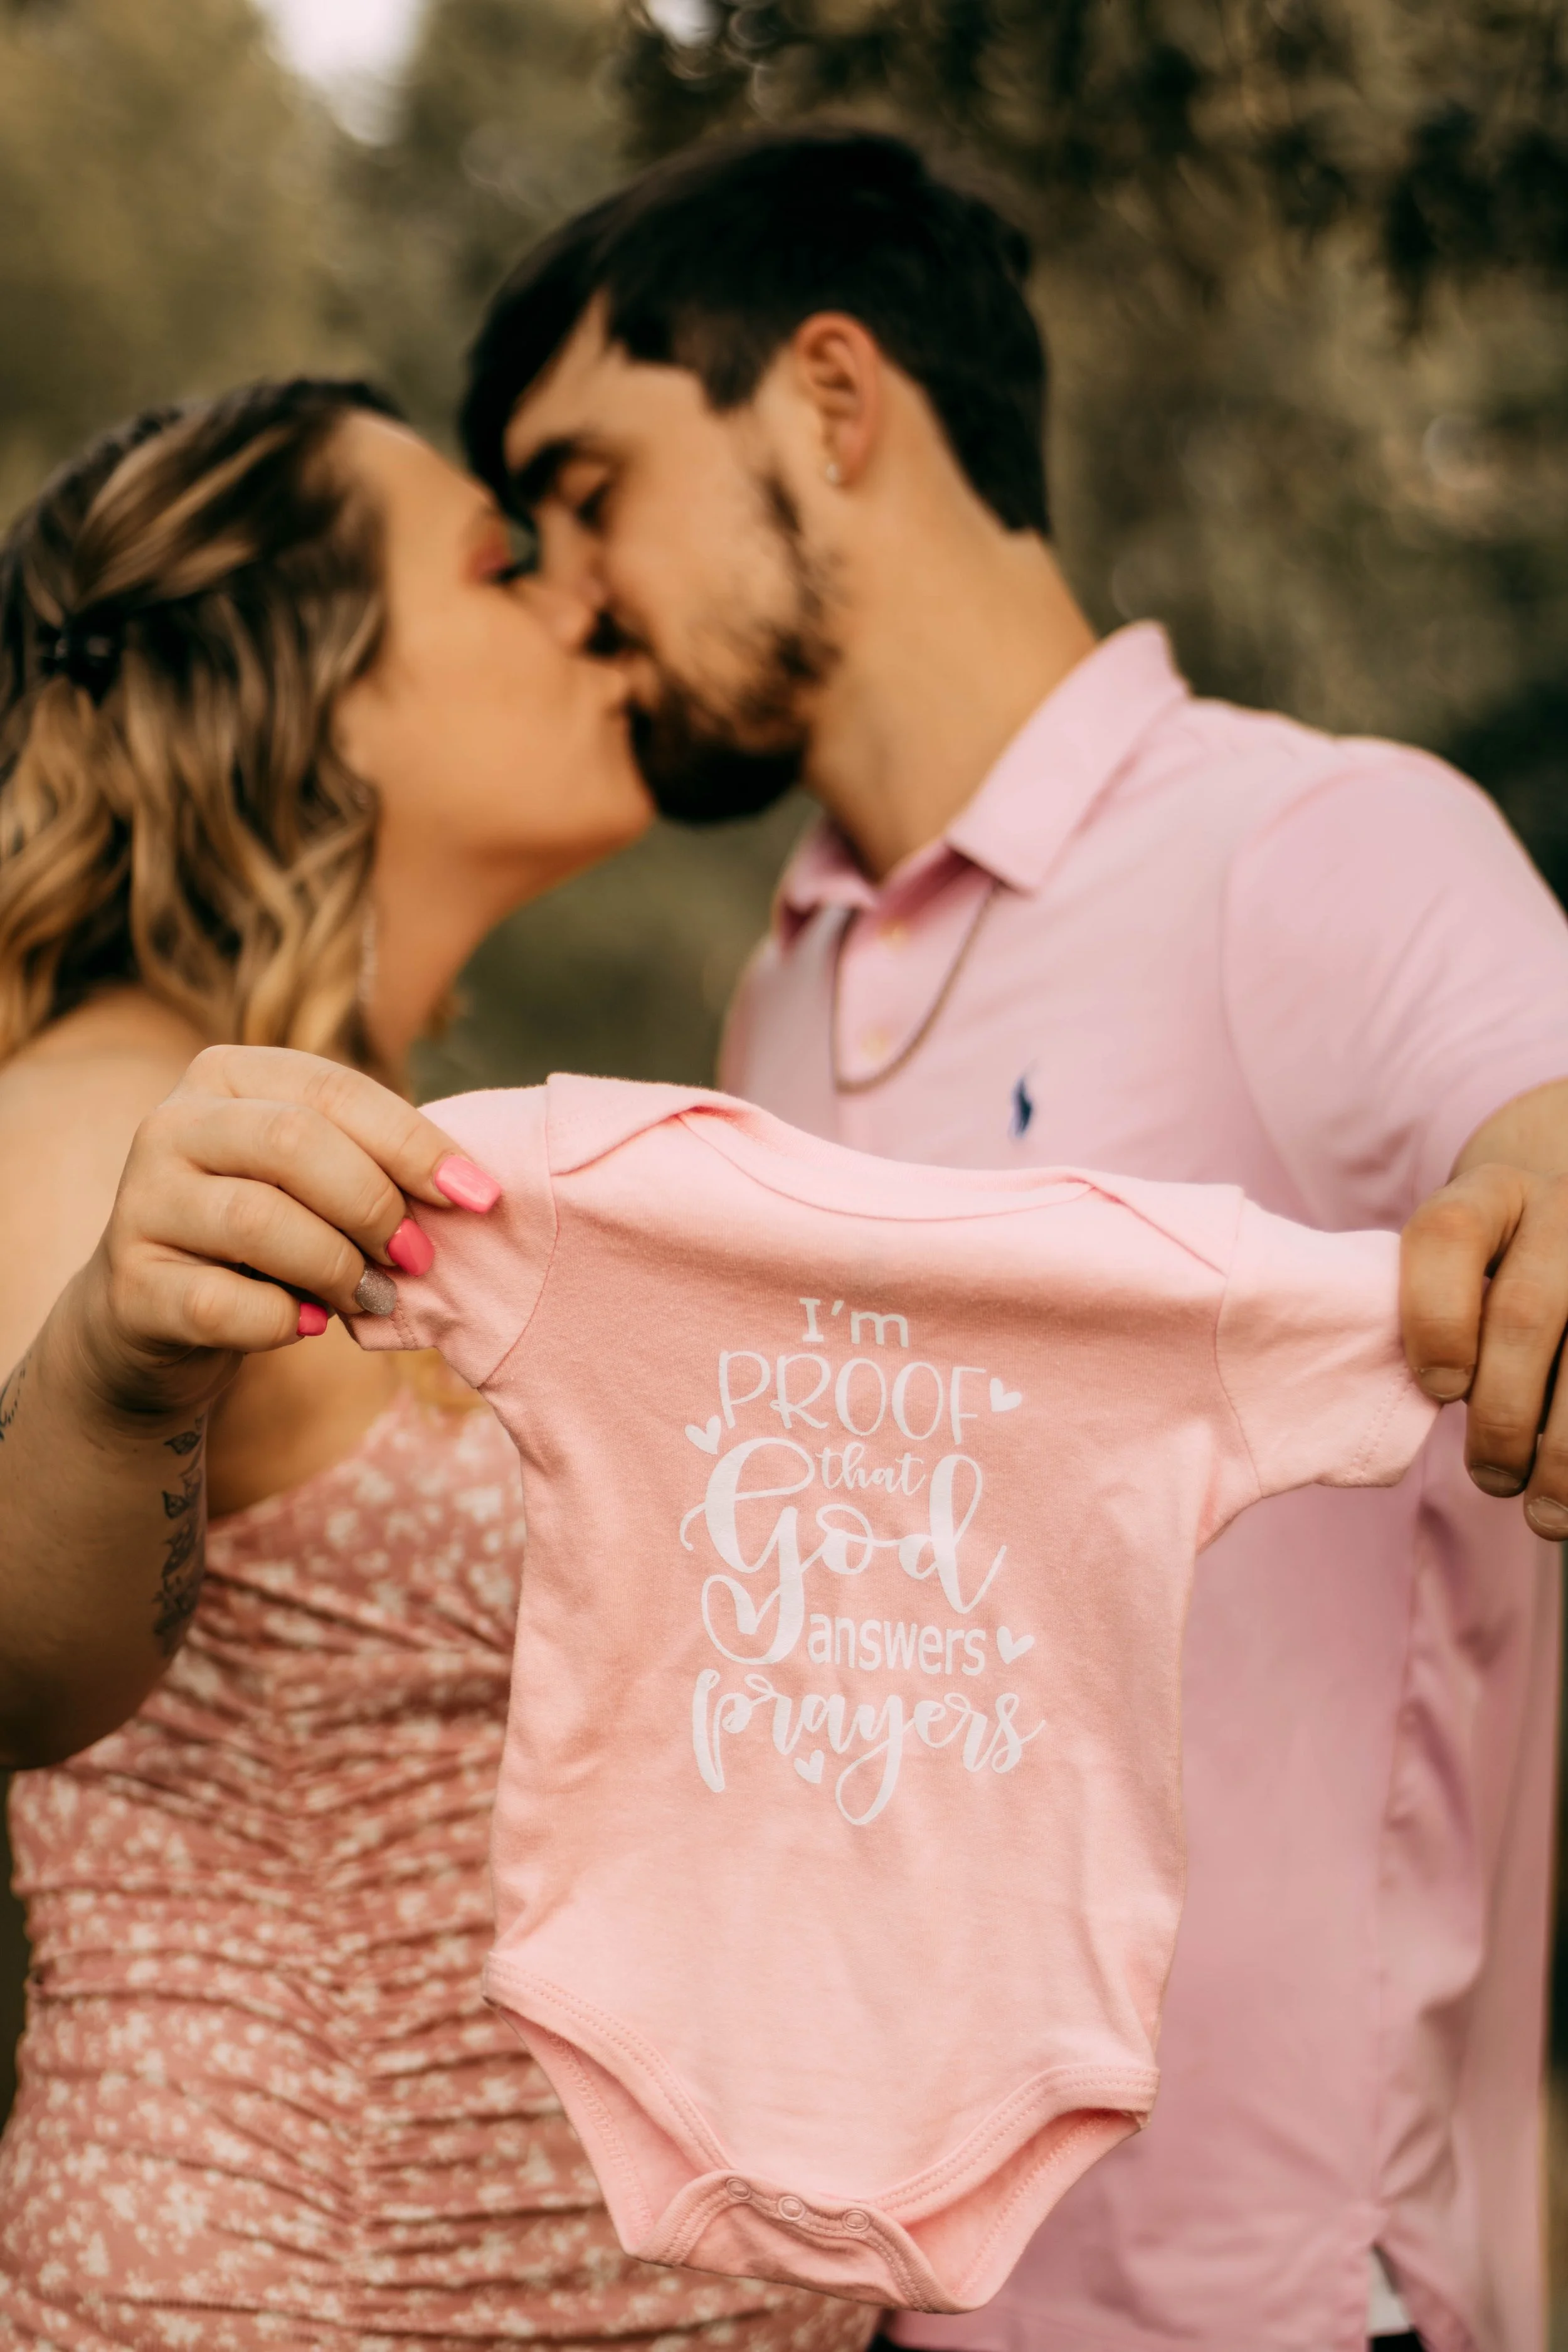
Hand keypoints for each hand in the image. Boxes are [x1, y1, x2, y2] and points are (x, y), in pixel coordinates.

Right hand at [64, 1044, 497, 1426]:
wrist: (157, 1317)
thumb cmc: (267, 1236)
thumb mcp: (315, 1181)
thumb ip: (376, 1165)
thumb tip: (474, 1190)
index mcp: (225, 1075)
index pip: (334, 1090)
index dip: (415, 1143)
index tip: (478, 1197)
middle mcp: (171, 1124)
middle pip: (295, 1142)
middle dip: (375, 1204)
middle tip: (416, 1257)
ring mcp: (141, 1204)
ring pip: (258, 1221)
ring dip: (337, 1267)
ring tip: (370, 1296)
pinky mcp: (130, 1287)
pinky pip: (225, 1304)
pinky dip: (285, 1322)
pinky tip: (308, 1324)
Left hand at [1402, 1159, 1567, 1537]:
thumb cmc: (1495, 1274)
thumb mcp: (1458, 1271)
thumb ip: (1436, 1316)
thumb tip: (1417, 1397)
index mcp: (1489, 1194)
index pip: (1447, 1235)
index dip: (1434, 1316)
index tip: (1437, 1389)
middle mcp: (1561, 1207)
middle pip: (1525, 1313)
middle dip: (1503, 1414)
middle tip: (1491, 1479)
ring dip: (1564, 1451)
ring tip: (1544, 1513)